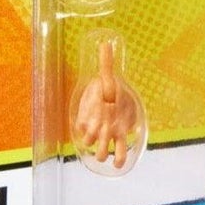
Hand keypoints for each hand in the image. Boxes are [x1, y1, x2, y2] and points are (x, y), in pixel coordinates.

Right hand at [75, 38, 142, 168]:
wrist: (114, 98)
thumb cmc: (107, 90)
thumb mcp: (108, 77)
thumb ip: (106, 62)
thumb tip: (106, 42)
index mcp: (88, 116)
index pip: (82, 126)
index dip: (87, 128)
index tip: (97, 120)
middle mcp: (95, 128)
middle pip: (90, 144)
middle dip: (97, 147)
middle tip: (105, 142)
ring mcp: (105, 136)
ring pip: (101, 152)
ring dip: (106, 156)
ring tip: (115, 159)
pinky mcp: (119, 137)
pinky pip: (117, 153)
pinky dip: (119, 160)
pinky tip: (122, 162)